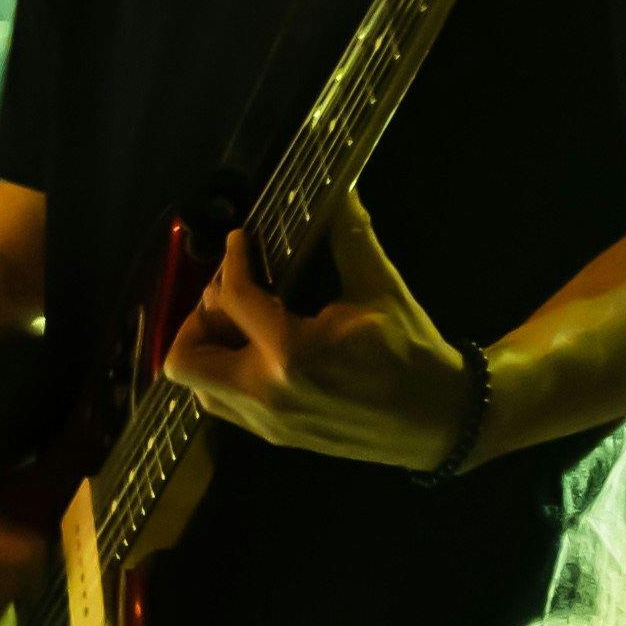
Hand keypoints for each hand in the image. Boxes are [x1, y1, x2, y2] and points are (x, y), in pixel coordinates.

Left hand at [161, 185, 479, 470]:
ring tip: (243, 323)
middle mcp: (268, 394)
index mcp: (292, 353)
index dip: (231, 260)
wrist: (440, 420)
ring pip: (200, 388)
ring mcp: (269, 424)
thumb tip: (338, 188)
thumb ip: (349, 235)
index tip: (239, 241)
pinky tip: (259, 349)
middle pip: (185, 359)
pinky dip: (227, 374)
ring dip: (209, 350)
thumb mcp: (379, 288)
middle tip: (230, 294)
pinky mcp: (276, 437)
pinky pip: (226, 405)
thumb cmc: (412, 352)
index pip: (232, 298)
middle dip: (199, 318)